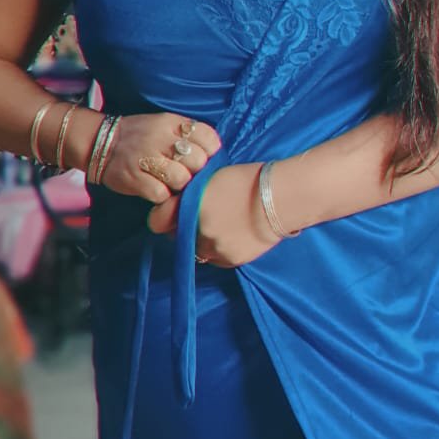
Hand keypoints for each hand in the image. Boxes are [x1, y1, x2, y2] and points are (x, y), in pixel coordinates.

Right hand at [102, 112, 220, 203]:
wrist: (100, 142)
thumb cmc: (140, 137)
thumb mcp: (164, 125)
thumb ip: (188, 136)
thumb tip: (214, 158)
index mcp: (171, 122)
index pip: (207, 137)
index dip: (210, 152)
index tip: (202, 158)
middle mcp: (160, 137)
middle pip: (198, 161)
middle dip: (195, 172)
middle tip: (184, 173)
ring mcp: (146, 157)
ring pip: (182, 179)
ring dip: (179, 186)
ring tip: (169, 182)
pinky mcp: (134, 178)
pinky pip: (161, 194)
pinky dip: (162, 196)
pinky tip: (155, 188)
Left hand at [147, 163, 280, 266]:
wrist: (281, 198)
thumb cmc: (249, 180)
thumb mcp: (212, 179)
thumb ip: (191, 195)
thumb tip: (179, 205)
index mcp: (189, 206)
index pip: (157, 220)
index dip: (162, 216)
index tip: (167, 215)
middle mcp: (196, 230)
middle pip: (178, 236)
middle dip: (185, 228)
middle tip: (203, 217)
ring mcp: (213, 248)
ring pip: (197, 249)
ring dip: (203, 240)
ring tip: (223, 226)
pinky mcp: (230, 260)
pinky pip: (216, 258)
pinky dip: (220, 249)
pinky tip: (234, 234)